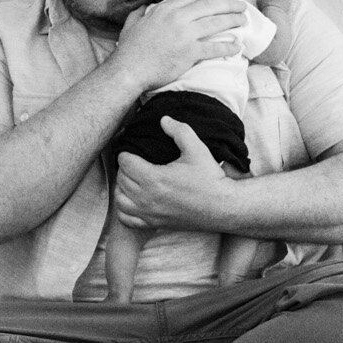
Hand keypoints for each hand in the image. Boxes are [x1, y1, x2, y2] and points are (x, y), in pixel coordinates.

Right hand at [110, 0, 248, 88]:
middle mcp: (178, 18)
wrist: (129, 70)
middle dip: (229, 4)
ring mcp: (185, 35)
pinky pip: (214, 48)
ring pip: (216, 23)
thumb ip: (140, 13)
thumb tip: (144, 8)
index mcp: (165, 9)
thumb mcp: (132, 24)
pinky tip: (237, 46)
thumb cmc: (129, 50)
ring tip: (244, 21)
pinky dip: (228, 46)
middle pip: (210, 6)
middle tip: (241, 6)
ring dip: (233, 21)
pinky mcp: (190, 53)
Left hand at [114, 118, 239, 230]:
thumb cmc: (210, 178)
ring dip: (122, 188)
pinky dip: (124, 210)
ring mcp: (150, 213)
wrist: (223, 206)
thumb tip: (163, 119)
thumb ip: (179, 130)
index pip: (125, 162)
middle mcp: (148, 198)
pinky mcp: (154, 224)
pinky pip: (126, 219)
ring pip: (119, 200)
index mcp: (154, 178)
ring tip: (132, 180)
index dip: (127, 153)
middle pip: (121, 179)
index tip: (133, 150)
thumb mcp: (197, 149)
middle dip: (125, 168)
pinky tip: (133, 200)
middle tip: (135, 162)